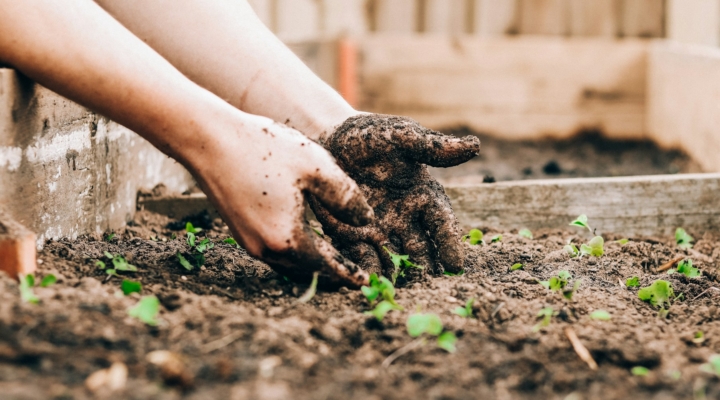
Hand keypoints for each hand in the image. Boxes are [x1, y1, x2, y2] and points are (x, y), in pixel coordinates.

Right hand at [188, 114, 373, 287]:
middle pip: (307, 271)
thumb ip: (346, 197)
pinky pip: (274, 253)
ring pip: (289, 265)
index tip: (365, 283)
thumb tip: (366, 221)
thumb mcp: (316, 166)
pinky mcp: (239, 231)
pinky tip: (305, 240)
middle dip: (332, 274)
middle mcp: (265, 249)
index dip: (348, 274)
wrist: (208, 139)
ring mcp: (249, 242)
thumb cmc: (263, 148)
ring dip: (312, 266)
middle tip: (354, 274)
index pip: (327, 266)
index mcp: (287, 238)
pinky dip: (295, 254)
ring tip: (334, 261)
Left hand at [309, 114, 480, 280]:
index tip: (455, 265)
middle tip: (430, 290)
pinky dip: (367, 272)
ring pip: (394, 260)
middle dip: (426, 270)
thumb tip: (474, 146)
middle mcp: (406, 219)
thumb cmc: (371, 135)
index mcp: (424, 196)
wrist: (329, 138)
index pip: (442, 224)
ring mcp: (380, 230)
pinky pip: (362, 258)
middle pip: (421, 250)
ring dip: (398, 277)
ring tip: (400, 295)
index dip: (449, 244)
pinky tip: (368, 285)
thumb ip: (432, 147)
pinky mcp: (352, 236)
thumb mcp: (401, 136)